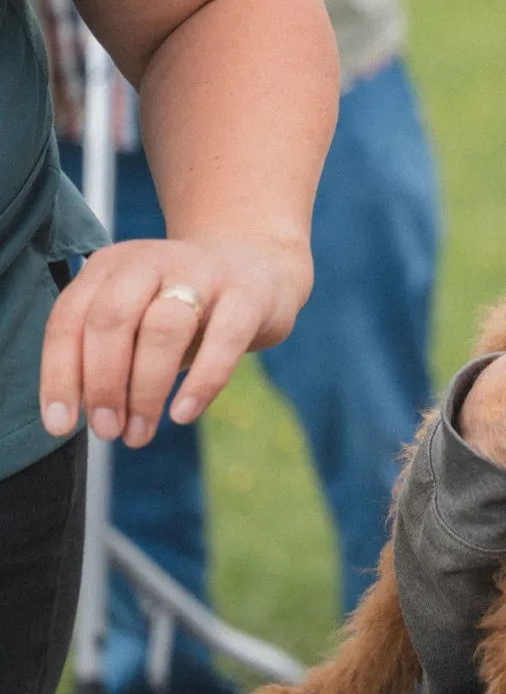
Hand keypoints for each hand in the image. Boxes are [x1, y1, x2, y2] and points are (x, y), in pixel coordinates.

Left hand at [40, 233, 312, 447]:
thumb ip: (109, 356)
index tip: (60, 425)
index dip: (59, 375)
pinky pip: (224, 340)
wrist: (258, 267)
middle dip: (103, 383)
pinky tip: (183, 414)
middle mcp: (151, 261)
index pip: (69, 320)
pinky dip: (201, 382)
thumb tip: (88, 413)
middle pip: (111, 319)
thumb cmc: (184, 309)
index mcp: (110, 267)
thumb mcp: (137, 321)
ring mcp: (203, 273)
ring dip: (146, 389)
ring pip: (163, 328)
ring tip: (140, 432)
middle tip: (107, 430)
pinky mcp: (249, 293)